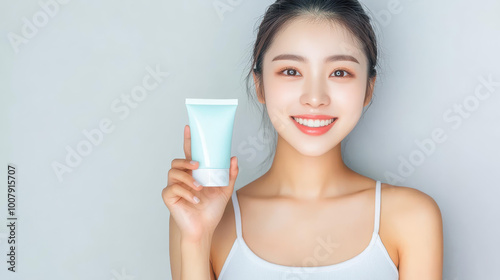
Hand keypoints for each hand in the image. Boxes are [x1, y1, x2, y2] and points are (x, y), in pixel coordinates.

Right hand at [162, 125, 238, 241]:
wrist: (205, 228)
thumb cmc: (211, 210)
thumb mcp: (224, 190)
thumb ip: (230, 175)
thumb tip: (234, 158)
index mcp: (193, 173)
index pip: (189, 153)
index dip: (188, 140)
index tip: (189, 128)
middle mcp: (182, 178)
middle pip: (176, 161)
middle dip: (186, 161)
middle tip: (197, 165)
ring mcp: (174, 187)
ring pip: (173, 173)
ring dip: (187, 179)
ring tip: (199, 188)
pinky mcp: (169, 197)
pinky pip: (173, 189)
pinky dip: (186, 193)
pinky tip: (196, 200)